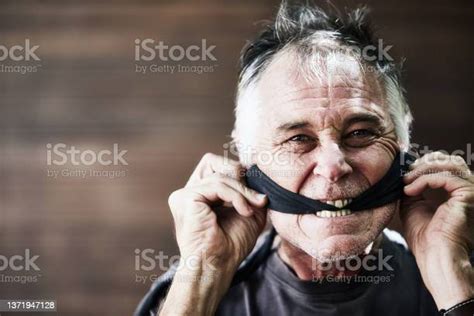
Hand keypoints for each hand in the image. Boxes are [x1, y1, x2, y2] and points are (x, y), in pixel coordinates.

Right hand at [168, 153, 267, 275]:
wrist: (217, 267)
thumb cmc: (231, 245)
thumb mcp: (249, 211)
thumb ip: (250, 190)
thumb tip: (257, 172)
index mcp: (200, 194)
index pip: (214, 164)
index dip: (236, 171)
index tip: (255, 193)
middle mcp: (188, 192)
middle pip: (214, 162)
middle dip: (239, 178)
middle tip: (257, 198)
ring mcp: (183, 194)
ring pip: (219, 176)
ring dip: (242, 192)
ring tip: (252, 209)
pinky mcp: (184, 198)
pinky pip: (216, 185)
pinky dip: (236, 197)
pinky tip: (244, 211)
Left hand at [401, 151, 473, 308]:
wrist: (435, 256)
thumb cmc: (425, 238)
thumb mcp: (414, 206)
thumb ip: (414, 188)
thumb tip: (404, 173)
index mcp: (458, 193)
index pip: (446, 165)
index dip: (424, 164)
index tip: (403, 172)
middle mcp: (469, 191)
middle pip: (450, 160)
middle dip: (424, 163)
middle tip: (405, 173)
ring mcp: (471, 192)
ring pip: (448, 165)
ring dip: (422, 170)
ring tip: (406, 181)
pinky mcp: (468, 195)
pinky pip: (444, 177)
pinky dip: (423, 180)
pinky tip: (409, 190)